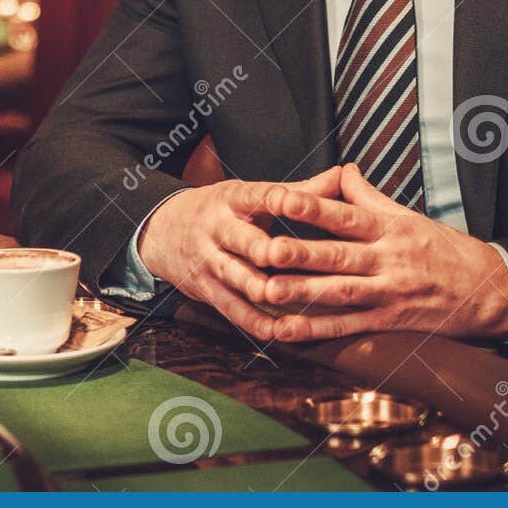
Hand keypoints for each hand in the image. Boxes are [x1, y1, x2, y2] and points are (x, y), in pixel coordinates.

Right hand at [136, 169, 346, 340]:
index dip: (276, 200)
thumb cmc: (221, 210)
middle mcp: (217, 228)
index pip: (255, 196)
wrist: (163, 230)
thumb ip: (299, 191)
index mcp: (232, 199)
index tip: (296, 203)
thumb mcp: (250, 194)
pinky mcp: (206, 289)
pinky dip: (255, 322)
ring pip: (235, 277)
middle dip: (263, 249)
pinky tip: (279, 331)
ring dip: (260, 290)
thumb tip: (344, 175)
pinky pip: (232, 310)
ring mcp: (209, 260)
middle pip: (242, 239)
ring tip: (286, 301)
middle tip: (285, 257)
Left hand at [258, 163, 507, 343]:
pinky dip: (316, 330)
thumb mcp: (408, 216)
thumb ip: (368, 196)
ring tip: (266, 291)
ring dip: (302, 293)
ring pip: (339, 293)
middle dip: (300, 254)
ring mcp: (387, 294)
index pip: (345, 215)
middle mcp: (386, 261)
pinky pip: (348, 327)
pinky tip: (286, 331)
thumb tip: (342, 168)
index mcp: (389, 229)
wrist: (488, 291)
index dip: (312, 207)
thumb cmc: (443, 248)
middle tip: (265, 250)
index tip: (280, 198)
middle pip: (338, 256)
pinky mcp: (388, 322)